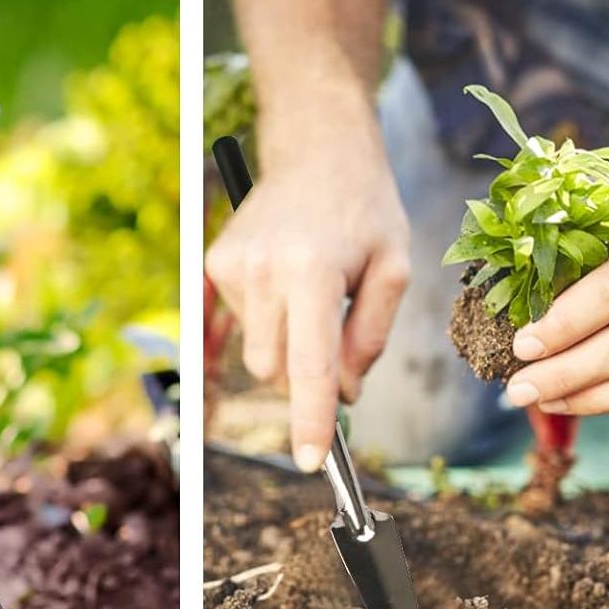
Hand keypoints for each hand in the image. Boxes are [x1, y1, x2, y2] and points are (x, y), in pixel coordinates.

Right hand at [204, 118, 408, 470]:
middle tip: (335, 331)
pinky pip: (236, 330)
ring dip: (287, 344)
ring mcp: (232, 267)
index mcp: (312, 272)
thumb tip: (343, 395)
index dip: (312, 420)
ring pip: (259, 354)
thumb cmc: (364, 207)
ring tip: (311, 290)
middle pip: (278, 370)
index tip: (311, 462)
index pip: (310, 367)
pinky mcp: (215, 265)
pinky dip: (261, 328)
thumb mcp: (394, 269)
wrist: (318, 146)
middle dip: (306, 373)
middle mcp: (263, 271)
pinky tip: (279, 294)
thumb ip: (370, 339)